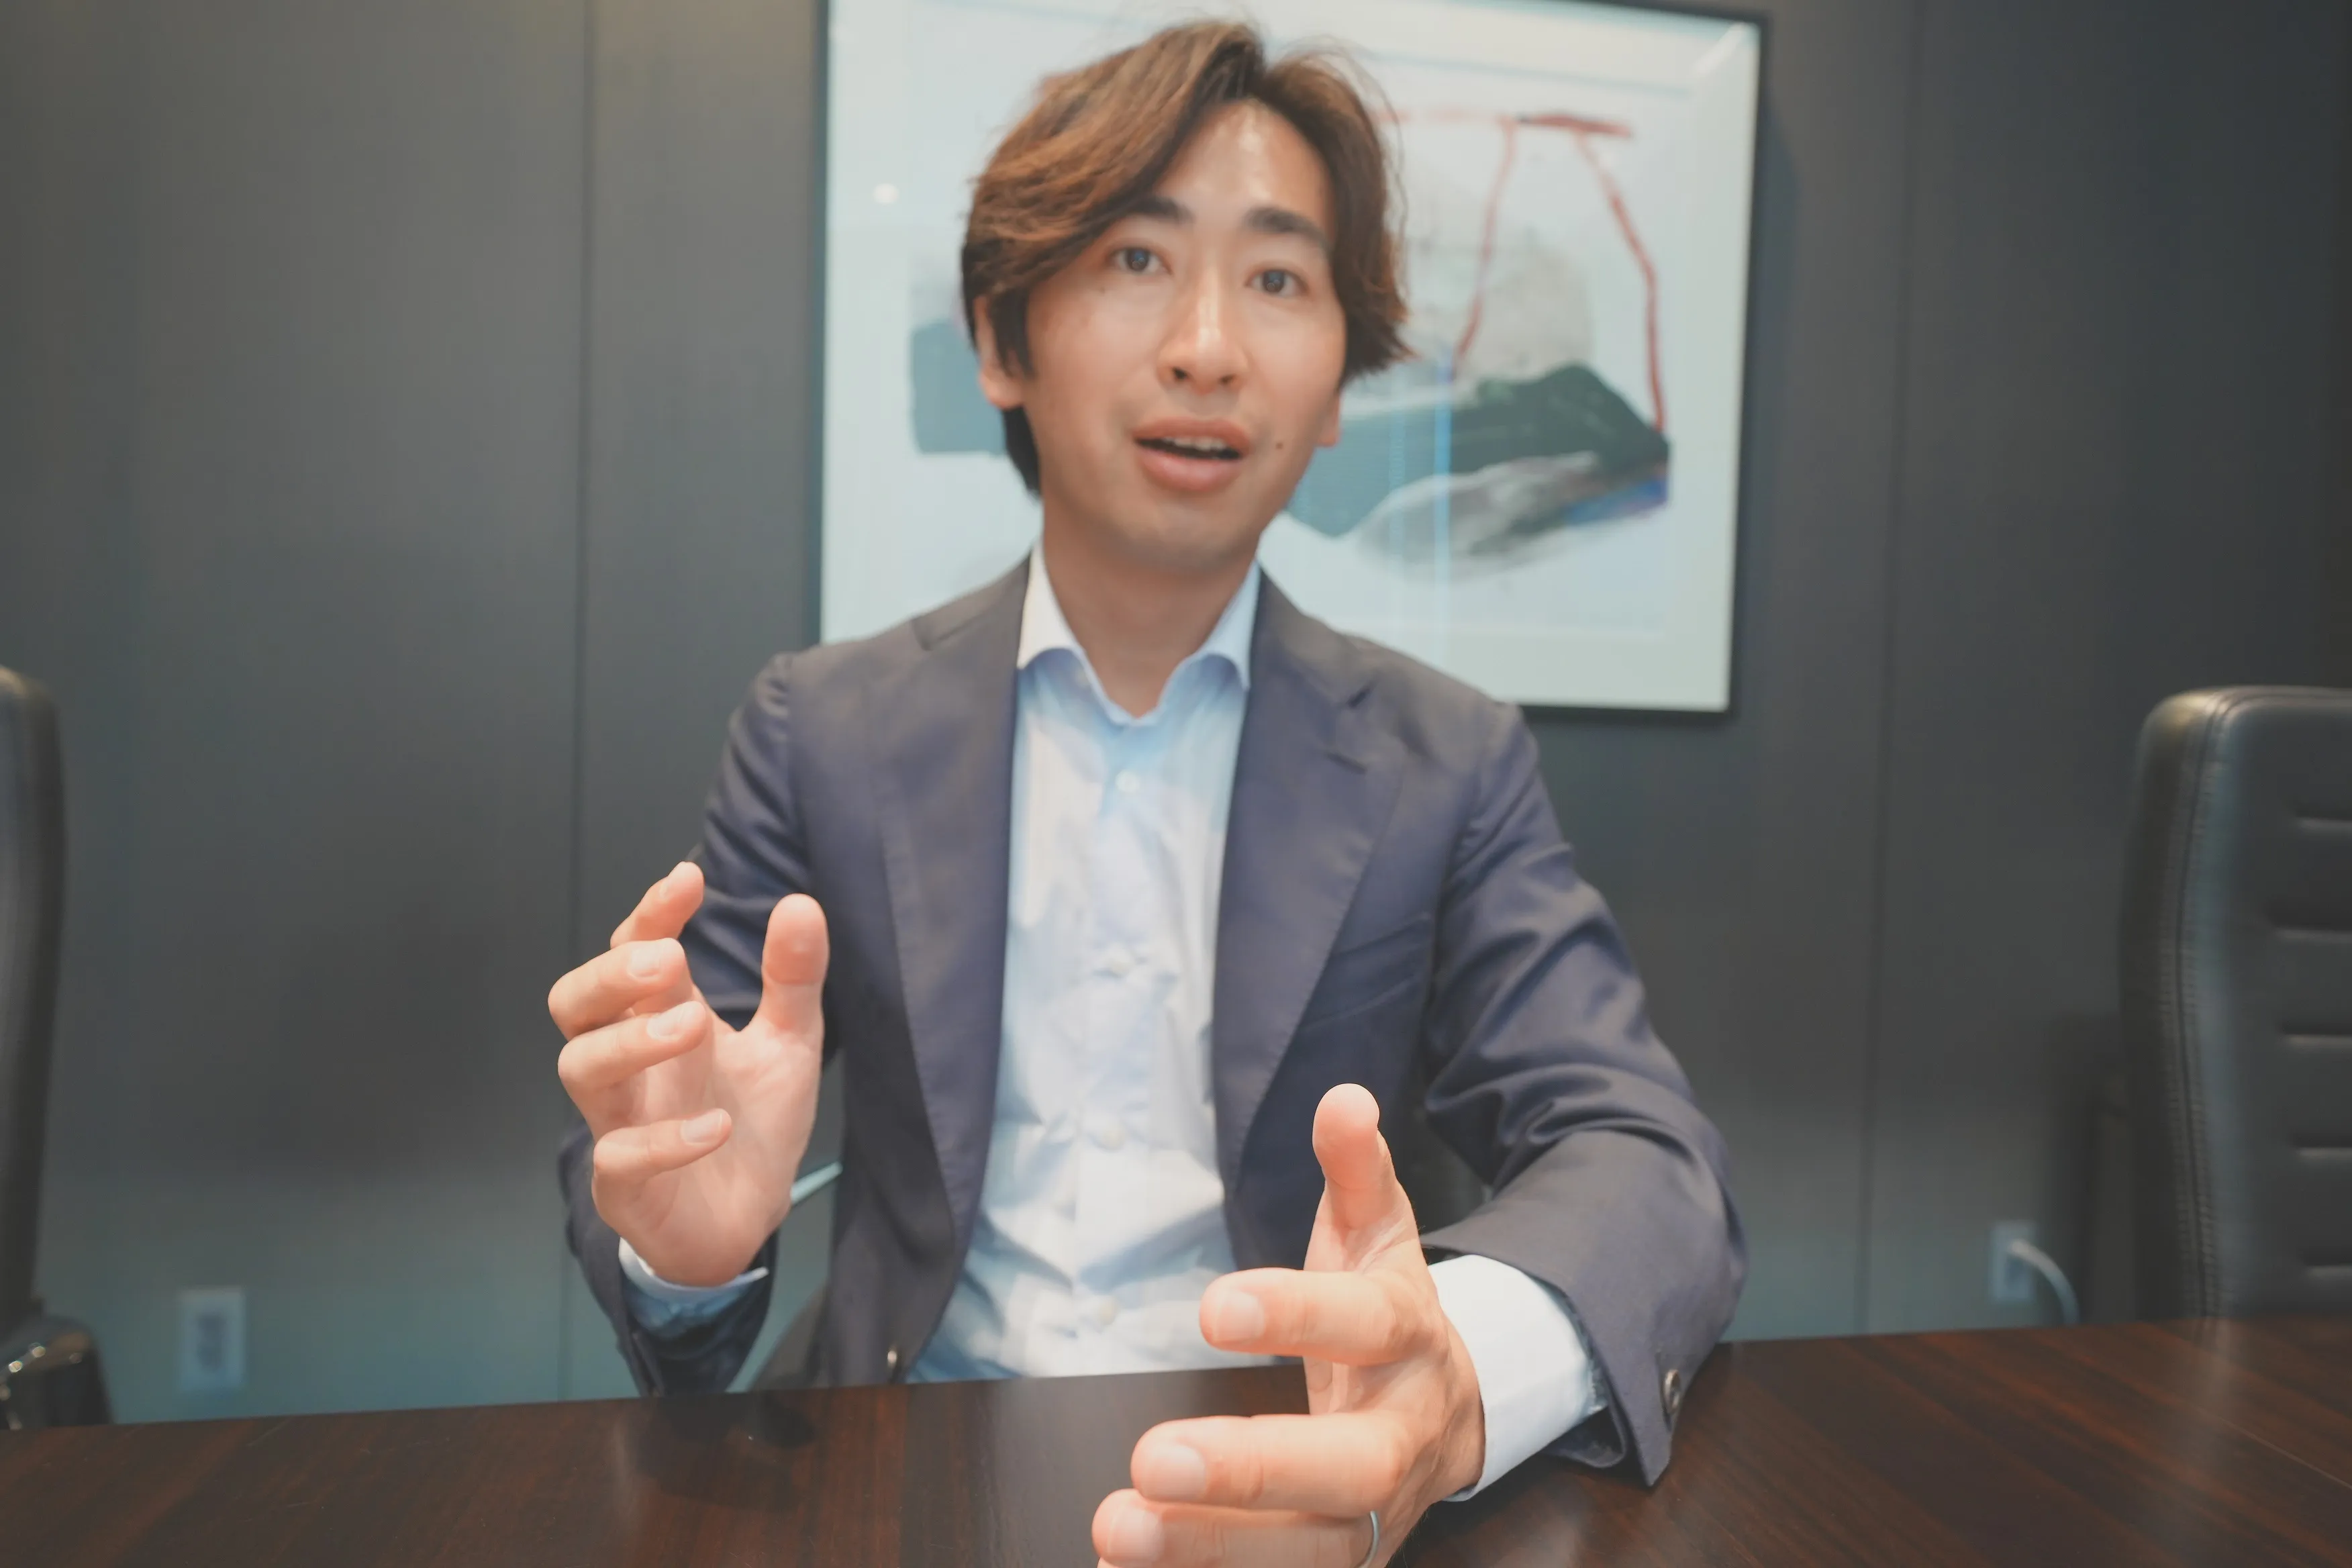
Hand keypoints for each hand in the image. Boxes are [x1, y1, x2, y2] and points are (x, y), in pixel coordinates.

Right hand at [549, 862, 826, 1285]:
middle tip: (668, 959)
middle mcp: (630, 1065)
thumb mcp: (788, 1043)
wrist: (749, 1217)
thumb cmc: (751, 1120)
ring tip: (694, 1027)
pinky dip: (664, 1140)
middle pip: (574, 1003)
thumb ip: (793, 978)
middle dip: (611, 974)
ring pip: (579, 1069)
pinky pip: (619, 1159)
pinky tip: (718, 1127)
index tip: (690, 879)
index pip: (631, 952)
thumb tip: (801, 903)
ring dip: (629, 1042)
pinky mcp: (627, 1188)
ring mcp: (619, 1123)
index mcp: (660, 1018)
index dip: (650, 913)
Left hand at [1092, 1084, 1485, 1565]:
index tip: (1210, 1308)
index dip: (1298, 1315)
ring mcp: (1378, 1518)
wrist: (1453, 1416)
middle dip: (1254, 1473)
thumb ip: (1356, 1171)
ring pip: (1315, 1550)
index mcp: (1413, 1342)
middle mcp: (1404, 1440)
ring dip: (1213, 1552)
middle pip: (1350, 1471)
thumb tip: (1345, 1097)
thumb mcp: (1378, 1233)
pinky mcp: (1343, 1563)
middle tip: (1150, 1461)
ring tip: (1116, 1528)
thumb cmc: (1387, 1314)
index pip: (1367, 1328)